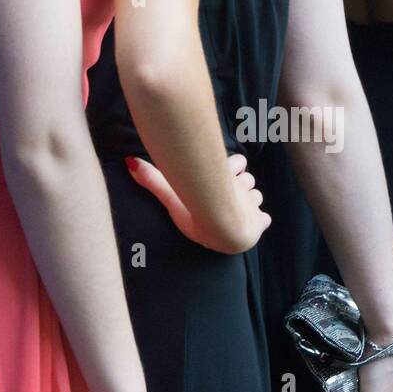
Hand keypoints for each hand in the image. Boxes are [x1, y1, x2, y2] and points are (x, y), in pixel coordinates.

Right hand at [126, 152, 270, 253]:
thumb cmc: (197, 211)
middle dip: (240, 184)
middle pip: (248, 178)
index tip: (225, 172)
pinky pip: (264, 218)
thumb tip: (129, 162)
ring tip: (236, 210)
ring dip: (249, 200)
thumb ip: (153, 179)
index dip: (232, 167)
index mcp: (224, 176)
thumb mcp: (172, 195)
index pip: (236, 163)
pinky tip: (250, 224)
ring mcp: (252, 205)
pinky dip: (258, 220)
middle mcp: (241, 187)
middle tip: (228, 194)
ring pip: (256, 195)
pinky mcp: (260, 222)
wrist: (224, 229)